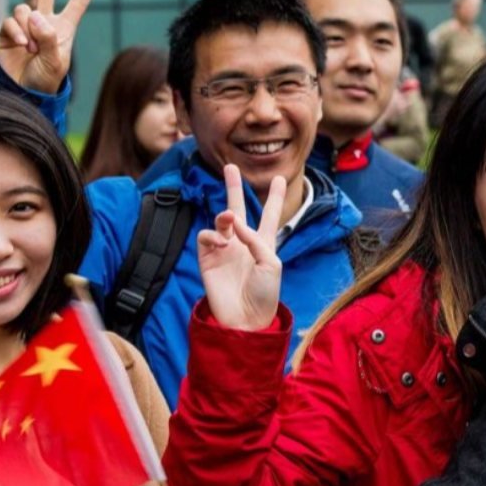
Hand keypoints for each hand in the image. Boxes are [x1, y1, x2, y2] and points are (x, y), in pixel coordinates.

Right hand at [0, 0, 97, 93]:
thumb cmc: (45, 81)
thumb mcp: (55, 63)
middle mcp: (44, 22)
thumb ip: (49, 39)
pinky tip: (22, 45)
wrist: (23, 92)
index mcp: (64, 29)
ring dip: (29, 28)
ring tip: (32, 48)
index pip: (77, 4)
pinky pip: (10, 21)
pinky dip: (17, 31)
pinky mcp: (8, 31)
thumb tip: (37, 15)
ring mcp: (26, 25)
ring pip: (24, 9)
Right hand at [197, 165, 284, 330]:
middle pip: (238, 208)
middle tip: (230, 167)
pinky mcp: (208, 258)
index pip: (269, 215)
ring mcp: (224, 249)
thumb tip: (234, 221)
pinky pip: (206, 236)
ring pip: (220, 219)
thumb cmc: (265, 294)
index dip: (274, 197)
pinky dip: (212, 234)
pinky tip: (221, 242)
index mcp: (263, 244)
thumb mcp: (272, 264)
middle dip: (234, 187)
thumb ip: (256, 239)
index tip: (280, 178)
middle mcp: (243, 243)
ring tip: (229, 219)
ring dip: (225, 215)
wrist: (245, 319)